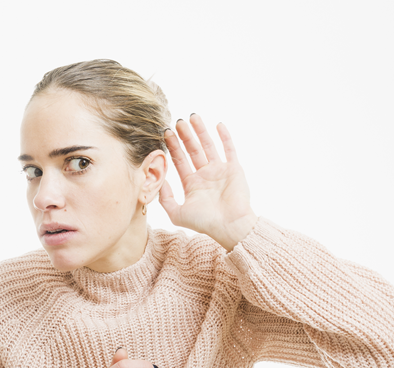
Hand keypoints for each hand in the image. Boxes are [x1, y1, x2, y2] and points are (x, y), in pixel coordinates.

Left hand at [160, 114, 258, 250]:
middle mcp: (204, 175)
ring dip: (200, 132)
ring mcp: (220, 171)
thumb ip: (165, 198)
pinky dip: (225, 137)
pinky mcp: (234, 169)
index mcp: (191, 184)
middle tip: (177, 121)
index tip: (166, 133)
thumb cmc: (205, 223)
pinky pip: (230, 149)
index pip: (179, 160)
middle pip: (192, 150)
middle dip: (184, 136)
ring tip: (193, 116)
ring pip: (208, 146)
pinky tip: (218, 124)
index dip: (173, 146)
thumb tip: (159, 182)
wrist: (230, 226)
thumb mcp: (177, 213)